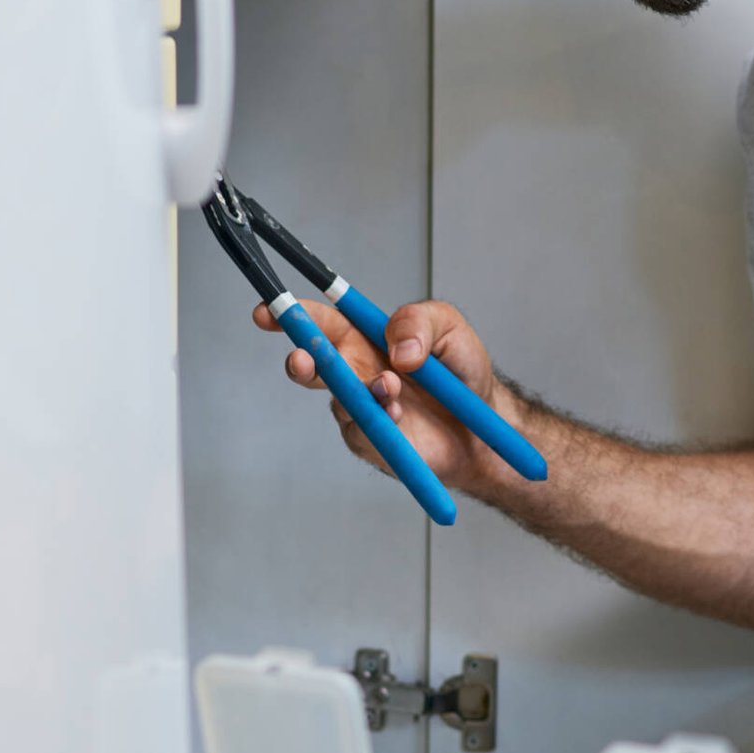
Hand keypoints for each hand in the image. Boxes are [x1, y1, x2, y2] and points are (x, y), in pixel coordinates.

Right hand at [253, 296, 504, 494]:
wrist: (484, 424)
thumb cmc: (462, 371)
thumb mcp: (449, 328)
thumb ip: (419, 322)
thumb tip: (396, 348)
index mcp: (365, 337)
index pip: (321, 321)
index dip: (292, 315)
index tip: (269, 312)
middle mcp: (354, 370)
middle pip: (312, 363)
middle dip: (299, 360)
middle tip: (303, 360)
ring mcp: (359, 406)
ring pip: (338, 398)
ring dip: (359, 390)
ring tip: (390, 386)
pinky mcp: (371, 440)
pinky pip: (361, 430)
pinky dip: (377, 418)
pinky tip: (397, 412)